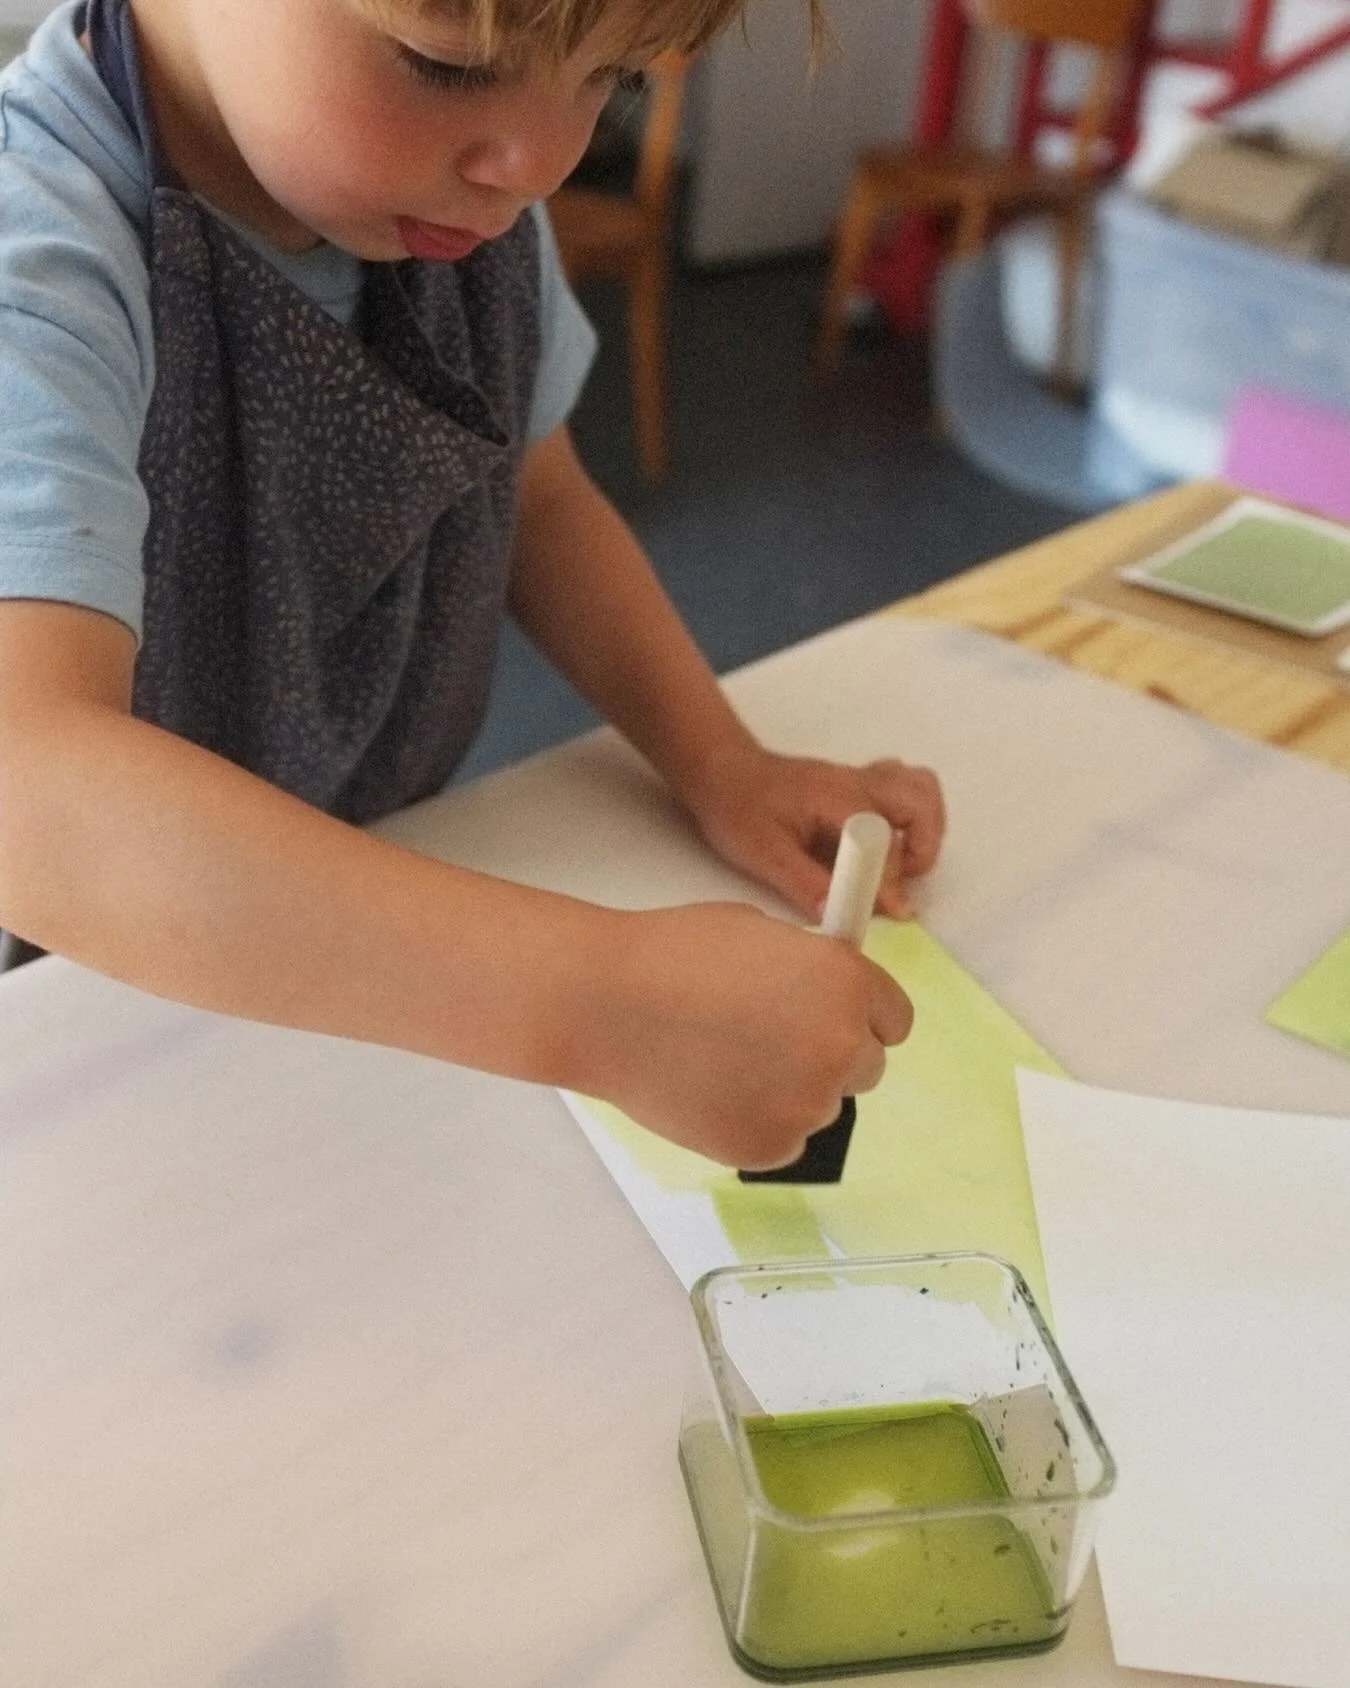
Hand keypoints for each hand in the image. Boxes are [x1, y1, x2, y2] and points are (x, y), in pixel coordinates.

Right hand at [586, 902, 912, 1168]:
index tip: (832, 1015)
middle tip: (769, 1037)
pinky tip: (709, 1088)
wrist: (604, 1004)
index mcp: (847, 983)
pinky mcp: (768, 1148)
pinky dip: (754, 1120)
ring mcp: (807, 1105)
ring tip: (721, 1058)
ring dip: (788, 1088)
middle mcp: (841, 1047)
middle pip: (866, 1066)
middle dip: (827, 1053)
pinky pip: (781, 1138)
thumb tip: (824, 993)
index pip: (894, 1019)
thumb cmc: (670, 955)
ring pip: (820, 1105)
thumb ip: (808, 967)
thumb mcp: (758, 933)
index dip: (860, 1014)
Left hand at [678, 743, 945, 921]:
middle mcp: (858, 782)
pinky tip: (886, 840)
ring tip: (898, 863)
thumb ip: (804, 884)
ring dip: (923, 828)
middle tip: (897, 881)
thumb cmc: (737, 808)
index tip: (894, 913)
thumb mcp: (764, 854)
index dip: (889, 883)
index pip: (883, 842)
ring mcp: (860, 778)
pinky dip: (908, 813)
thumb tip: (838, 917)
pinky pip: (902, 786)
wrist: (720, 771)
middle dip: (922, 848)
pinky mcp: (857, 782)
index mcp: (838, 798)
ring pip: (919, 788)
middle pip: (921, 802)